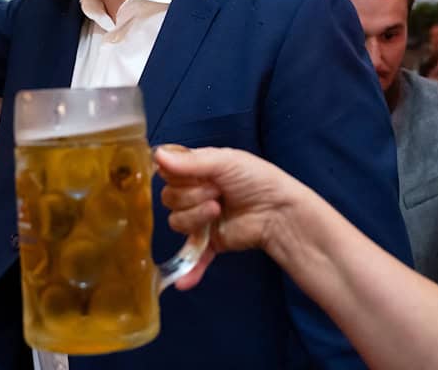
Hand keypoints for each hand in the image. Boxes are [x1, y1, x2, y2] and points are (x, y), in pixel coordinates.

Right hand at [155, 145, 297, 289]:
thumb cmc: (257, 180)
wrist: (280, 212)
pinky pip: (190, 256)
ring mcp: (199, 219)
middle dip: (190, 195)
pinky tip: (183, 282)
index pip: (166, 174)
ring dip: (196, 216)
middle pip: (168, 198)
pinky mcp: (207, 243)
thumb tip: (157, 155)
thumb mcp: (226, 161)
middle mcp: (193, 194)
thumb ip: (191, 161)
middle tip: (217, 192)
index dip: (174, 176)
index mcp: (196, 171)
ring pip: (175, 221)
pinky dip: (188, 270)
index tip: (189, 175)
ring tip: (218, 210)